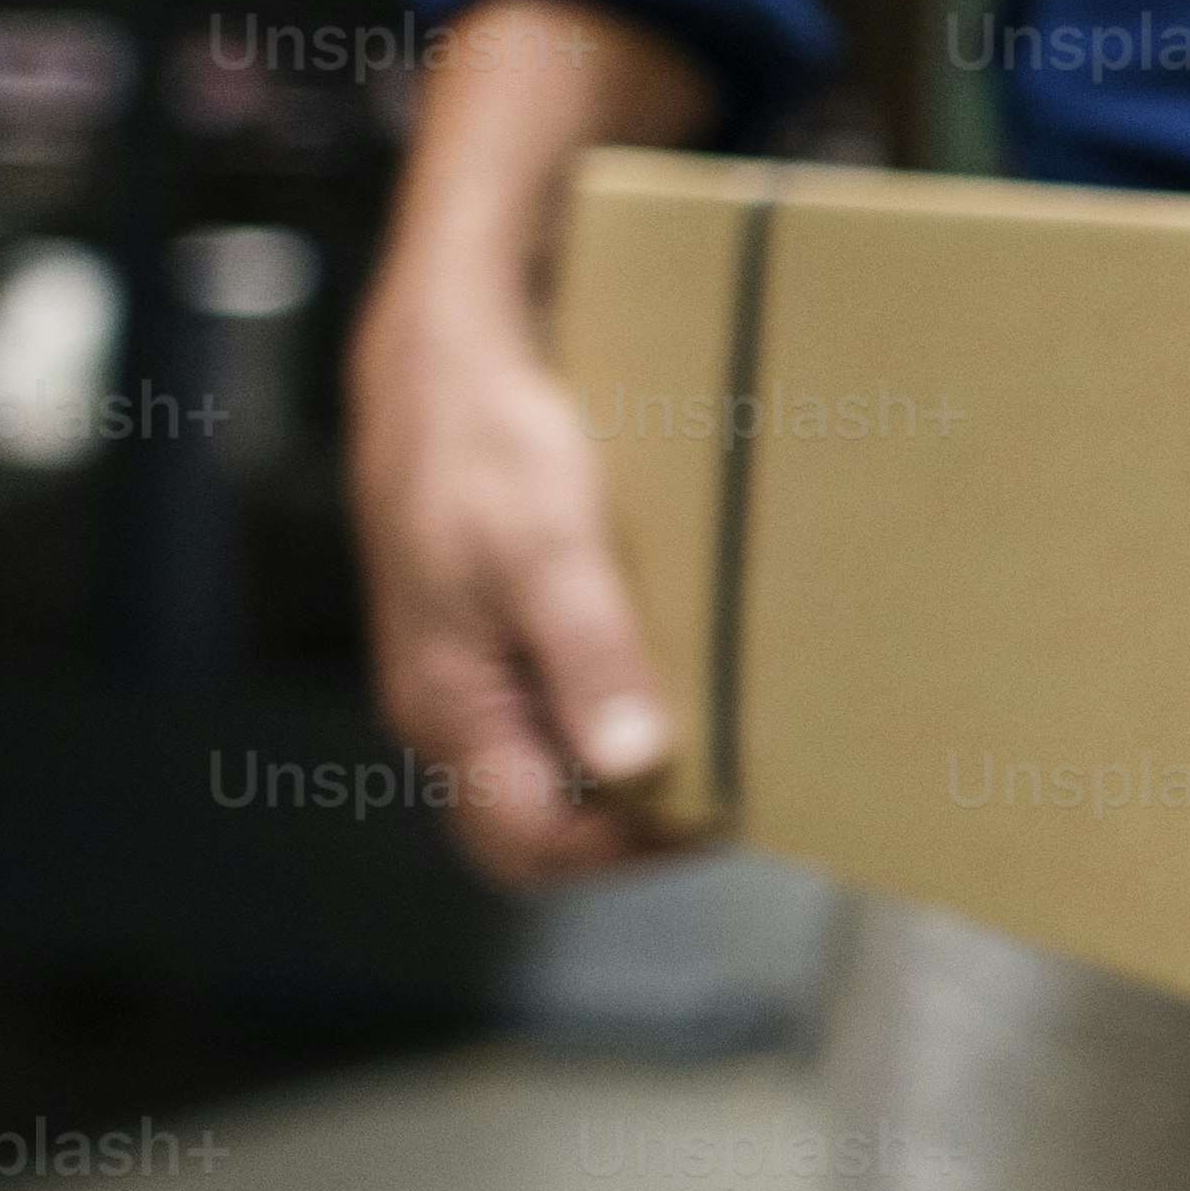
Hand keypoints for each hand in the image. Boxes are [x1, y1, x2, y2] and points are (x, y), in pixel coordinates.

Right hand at [345, 0, 714, 894]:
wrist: (449, 339)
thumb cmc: (486, 437)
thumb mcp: (548, 545)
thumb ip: (590, 657)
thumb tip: (636, 768)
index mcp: (448, 705)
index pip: (532, 847)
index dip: (629, 852)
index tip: (725, 805)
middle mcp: (452, 700)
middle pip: (547, 816)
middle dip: (642, 814)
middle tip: (741, 772)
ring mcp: (473, 660)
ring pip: (558, 753)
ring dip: (641, 750)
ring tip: (731, 717)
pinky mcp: (500, 613)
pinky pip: (562, 688)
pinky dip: (626, 690)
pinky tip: (689, 652)